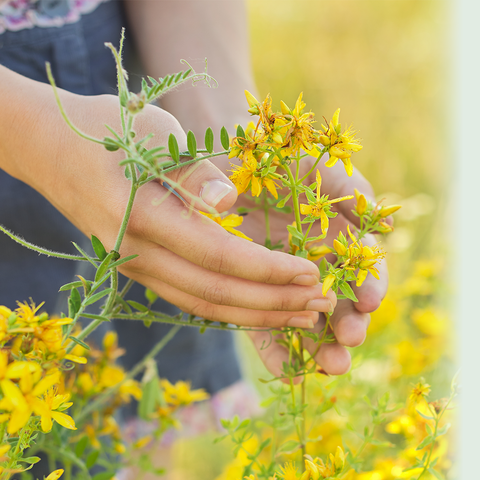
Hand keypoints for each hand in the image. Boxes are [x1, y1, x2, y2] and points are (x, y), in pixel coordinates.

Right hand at [0, 67, 335, 327]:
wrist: (51, 149)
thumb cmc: (107, 131)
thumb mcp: (152, 133)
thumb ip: (191, 170)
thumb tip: (230, 201)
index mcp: (144, 218)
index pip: (220, 258)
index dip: (270, 270)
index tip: (312, 274)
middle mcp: (137, 254)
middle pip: (216, 294)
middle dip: (273, 302)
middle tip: (321, 306)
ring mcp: (134, 267)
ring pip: (203, 305)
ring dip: (256, 314)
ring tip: (300, 317)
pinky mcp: (138, 268)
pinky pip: (189, 298)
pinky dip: (229, 308)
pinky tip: (259, 308)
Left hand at [238, 159, 387, 376]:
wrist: (228, 163)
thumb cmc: (274, 158)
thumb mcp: (314, 165)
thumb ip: (349, 189)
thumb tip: (385, 232)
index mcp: (336, 237)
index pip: (361, 268)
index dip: (370, 285)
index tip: (370, 301)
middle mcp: (315, 264)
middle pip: (340, 302)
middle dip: (348, 324)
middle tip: (348, 340)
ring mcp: (284, 283)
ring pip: (308, 322)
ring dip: (320, 346)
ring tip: (328, 366)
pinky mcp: (253, 294)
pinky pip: (265, 327)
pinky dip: (278, 351)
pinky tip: (287, 372)